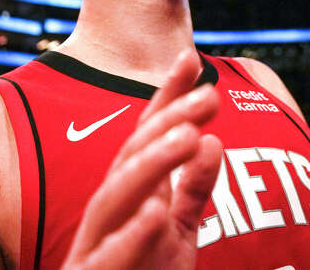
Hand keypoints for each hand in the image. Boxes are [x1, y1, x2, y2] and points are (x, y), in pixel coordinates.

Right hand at [61, 51, 222, 268]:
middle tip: (211, 96)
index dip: (168, 98)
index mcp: (132, 196)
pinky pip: (107, 257)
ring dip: (151, 164)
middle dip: (169, 123)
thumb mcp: (178, 233)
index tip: (193, 59)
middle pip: (133, 158)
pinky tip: (157, 213)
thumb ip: (192, 191)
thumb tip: (213, 141)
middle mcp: (110, 213)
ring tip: (190, 136)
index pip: (148, 137)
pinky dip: (131, 236)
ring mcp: (95, 245)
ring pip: (115, 197)